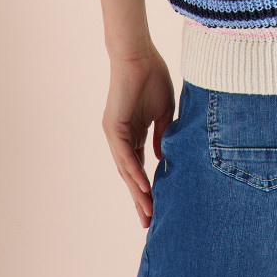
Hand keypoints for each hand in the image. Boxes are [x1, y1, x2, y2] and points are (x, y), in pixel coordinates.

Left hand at [101, 44, 175, 228]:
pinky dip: (133, 170)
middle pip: (131, 174)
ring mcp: (116, 134)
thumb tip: (162, 158)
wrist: (139, 56)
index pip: (141, 166)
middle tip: (149, 220)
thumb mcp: (164, 112)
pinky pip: (124, 153)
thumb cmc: (153, 77)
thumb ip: (163, 134)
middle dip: (140, 198)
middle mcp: (122, 138)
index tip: (158, 206)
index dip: (149, 186)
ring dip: (136, 191)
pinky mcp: (113, 127)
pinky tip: (142, 185)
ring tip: (147, 210)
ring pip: (126, 169)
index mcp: (135, 133)